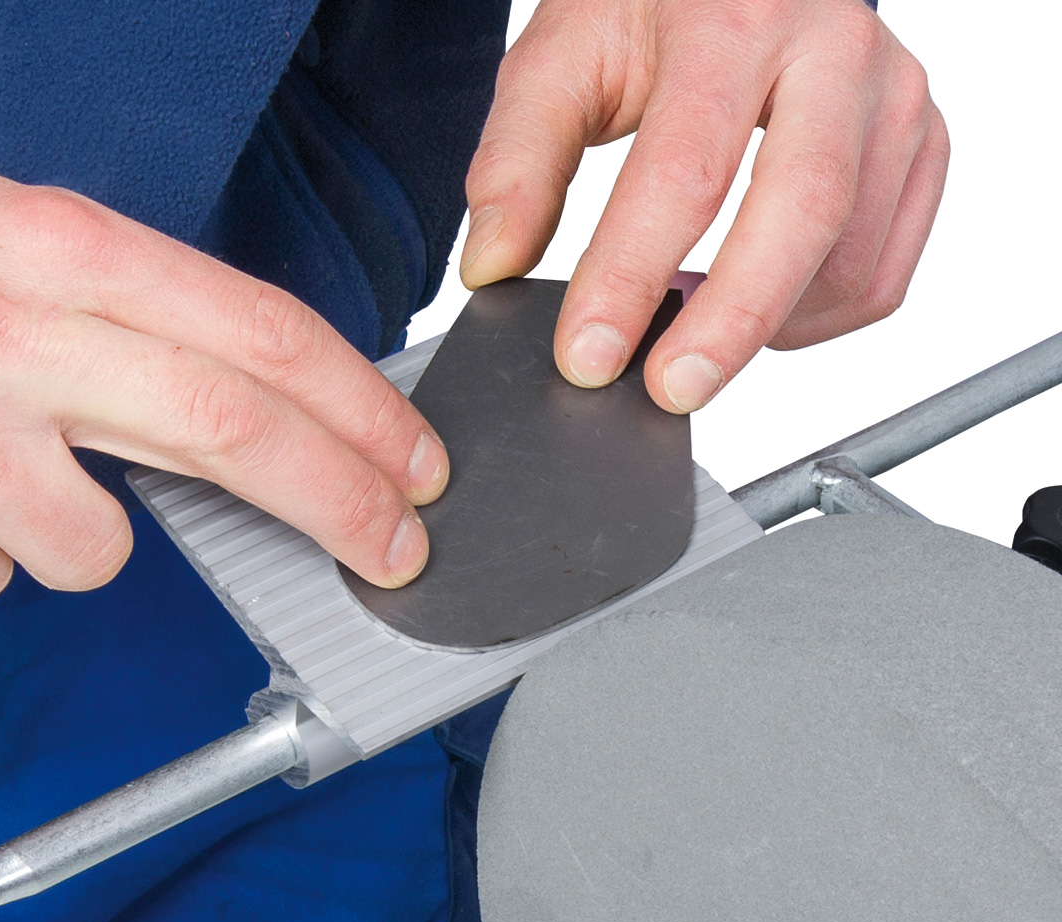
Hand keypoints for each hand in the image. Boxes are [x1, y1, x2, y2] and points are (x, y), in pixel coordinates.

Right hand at [0, 153, 447, 607]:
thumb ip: (116, 301)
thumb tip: (237, 380)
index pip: (255, 330)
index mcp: (53, 248)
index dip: (355, 404)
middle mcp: (8, 334)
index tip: (409, 456)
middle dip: (341, 500)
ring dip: (74, 532)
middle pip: (231, 430)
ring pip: (100, 547)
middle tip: (395, 547)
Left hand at [461, 0, 948, 411]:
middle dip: (730, 325)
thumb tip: (492, 268)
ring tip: (693, 326)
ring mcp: (893, 98)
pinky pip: (882, 273)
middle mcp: (835, 49)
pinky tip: (756, 302)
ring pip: (851, 258)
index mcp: (733, 19)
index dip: (631, 277)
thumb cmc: (648, 7)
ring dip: (769, 325)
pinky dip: (816, 319)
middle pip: (803, 213)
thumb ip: (518, 163)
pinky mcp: (921, 144)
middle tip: (669, 391)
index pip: (685, 171)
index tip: (588, 357)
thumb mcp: (560, 59)